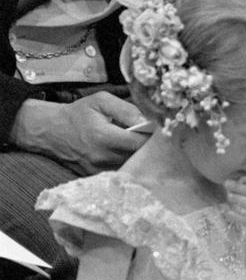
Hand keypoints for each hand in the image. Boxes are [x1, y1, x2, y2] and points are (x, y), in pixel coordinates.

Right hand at [9, 94, 146, 175]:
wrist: (53, 132)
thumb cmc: (79, 114)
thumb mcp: (101, 102)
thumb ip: (127, 110)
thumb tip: (149, 122)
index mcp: (104, 137)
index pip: (140, 142)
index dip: (153, 138)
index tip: (159, 132)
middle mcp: (103, 157)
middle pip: (139, 158)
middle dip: (150, 149)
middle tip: (155, 141)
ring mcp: (101, 170)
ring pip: (133, 168)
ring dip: (141, 159)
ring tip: (143, 148)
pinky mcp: (100, 178)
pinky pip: (123, 173)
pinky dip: (130, 166)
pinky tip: (130, 157)